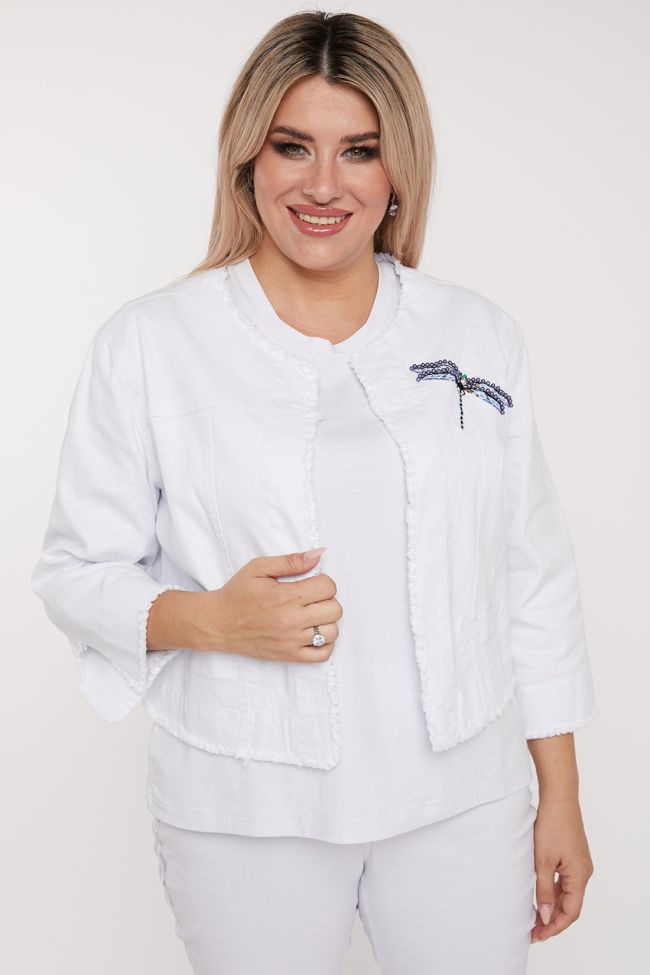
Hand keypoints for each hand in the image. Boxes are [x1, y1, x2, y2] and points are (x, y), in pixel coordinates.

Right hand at [196, 548, 342, 662]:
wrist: (218, 623)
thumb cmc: (237, 594)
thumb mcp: (259, 568)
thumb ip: (291, 561)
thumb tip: (318, 554)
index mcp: (285, 596)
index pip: (328, 587)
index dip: (323, 581)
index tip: (311, 583)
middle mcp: (291, 620)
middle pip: (334, 609)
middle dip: (326, 600)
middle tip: (311, 598)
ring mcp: (291, 641)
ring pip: (332, 632)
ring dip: (326, 621)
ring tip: (311, 615)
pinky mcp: (289, 656)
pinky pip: (322, 654)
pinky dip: (324, 643)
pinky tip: (312, 632)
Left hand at [530, 795, 593, 942]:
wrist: (559, 798)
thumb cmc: (551, 825)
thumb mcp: (543, 861)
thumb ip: (543, 890)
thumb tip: (546, 916)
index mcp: (580, 876)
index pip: (571, 912)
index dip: (555, 926)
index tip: (538, 935)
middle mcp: (583, 872)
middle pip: (570, 905)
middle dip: (552, 920)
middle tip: (532, 932)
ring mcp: (578, 864)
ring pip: (566, 894)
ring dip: (551, 907)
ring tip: (533, 918)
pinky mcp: (571, 856)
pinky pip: (563, 881)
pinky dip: (552, 892)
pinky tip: (539, 897)